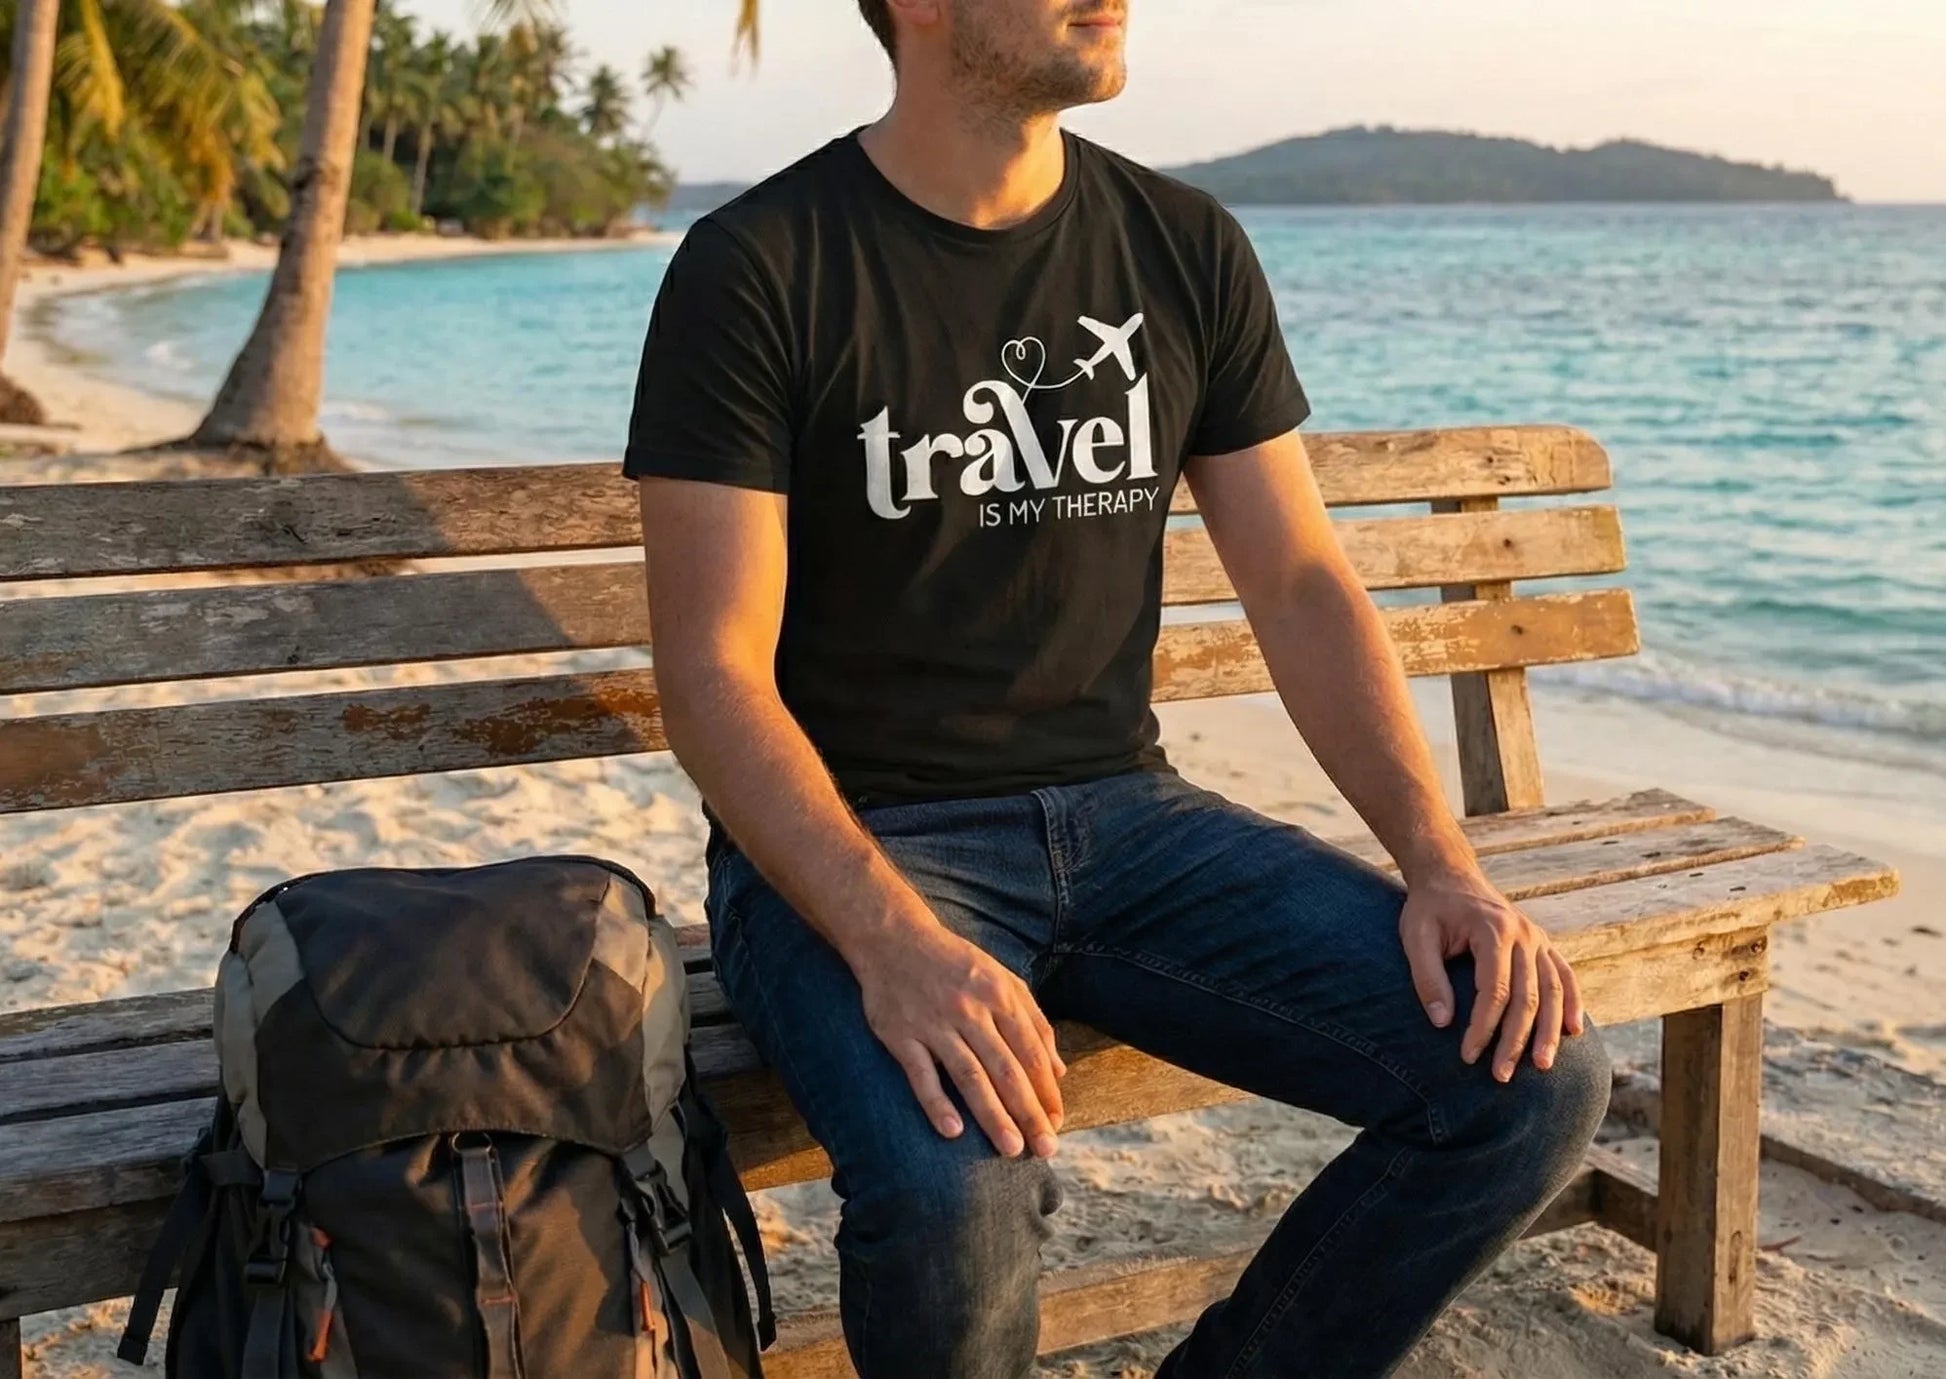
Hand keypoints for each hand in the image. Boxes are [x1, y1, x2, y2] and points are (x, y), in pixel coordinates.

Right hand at [852, 921, 1067, 1156]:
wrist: (894, 938)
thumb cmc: (955, 964)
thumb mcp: (1002, 980)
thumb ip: (1034, 1022)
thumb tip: (1059, 1071)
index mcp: (999, 995)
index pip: (1031, 1052)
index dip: (1046, 1091)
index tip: (1057, 1123)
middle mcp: (969, 1009)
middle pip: (1006, 1069)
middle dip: (1028, 1112)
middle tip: (1045, 1149)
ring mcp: (934, 1022)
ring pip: (969, 1075)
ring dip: (992, 1115)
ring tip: (1011, 1148)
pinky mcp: (900, 1034)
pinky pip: (921, 1074)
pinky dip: (936, 1103)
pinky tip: (953, 1131)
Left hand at [1398, 868, 1584, 1080]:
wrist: (1450, 875)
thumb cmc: (1429, 908)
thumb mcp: (1415, 935)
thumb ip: (1427, 977)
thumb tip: (1442, 1023)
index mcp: (1493, 930)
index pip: (1494, 990)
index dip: (1483, 1027)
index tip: (1468, 1056)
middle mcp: (1524, 935)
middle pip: (1527, 997)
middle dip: (1515, 1040)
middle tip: (1501, 1076)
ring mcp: (1538, 939)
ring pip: (1553, 991)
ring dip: (1550, 1032)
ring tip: (1543, 1067)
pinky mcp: (1543, 944)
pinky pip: (1564, 976)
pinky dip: (1573, 1004)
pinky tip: (1574, 1032)